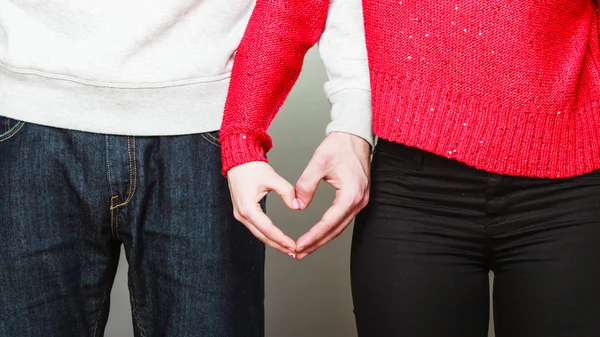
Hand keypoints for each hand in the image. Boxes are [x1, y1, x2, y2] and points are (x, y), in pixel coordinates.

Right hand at [227, 161, 299, 256]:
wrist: (239, 161)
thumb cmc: (252, 168)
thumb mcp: (272, 178)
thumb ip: (287, 192)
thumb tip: (297, 207)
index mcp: (248, 208)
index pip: (267, 229)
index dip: (281, 239)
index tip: (293, 246)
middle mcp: (242, 214)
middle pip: (262, 236)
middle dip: (278, 245)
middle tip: (294, 252)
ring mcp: (240, 214)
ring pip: (258, 234)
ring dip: (273, 242)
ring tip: (288, 248)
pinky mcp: (243, 212)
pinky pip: (256, 228)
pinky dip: (267, 234)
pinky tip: (277, 238)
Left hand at [294, 132, 370, 259]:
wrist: (355, 135)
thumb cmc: (340, 146)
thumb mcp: (318, 162)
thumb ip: (306, 185)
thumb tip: (298, 206)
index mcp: (350, 194)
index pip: (329, 223)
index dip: (313, 237)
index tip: (299, 245)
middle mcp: (359, 201)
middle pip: (335, 230)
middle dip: (316, 244)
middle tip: (298, 254)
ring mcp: (360, 201)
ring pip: (340, 227)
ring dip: (322, 239)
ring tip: (305, 248)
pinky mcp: (358, 198)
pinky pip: (342, 219)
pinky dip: (329, 228)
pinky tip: (319, 234)